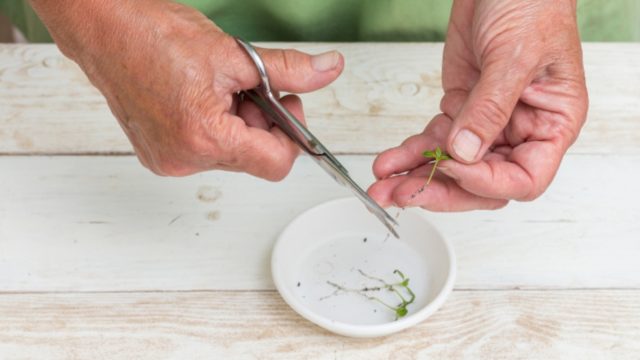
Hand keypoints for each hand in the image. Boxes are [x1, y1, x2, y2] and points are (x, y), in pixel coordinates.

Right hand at [30, 0, 343, 179]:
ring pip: (231, 155)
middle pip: (254, 159)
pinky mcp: (158, 155)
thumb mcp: (235, 53)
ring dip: (238, 124)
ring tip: (219, 88)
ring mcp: (169, 160)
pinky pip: (206, 151)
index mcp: (206, 139)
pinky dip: (215, 128)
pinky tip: (201, 99)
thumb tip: (329, 69)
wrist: (104, 29)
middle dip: (262, 123)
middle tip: (251, 87)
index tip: (286, 106)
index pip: (277, 164)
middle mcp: (185, 160)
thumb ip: (289, 70)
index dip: (291, 135)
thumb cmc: (155, 36)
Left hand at [368, 0, 587, 210]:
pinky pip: (434, 141)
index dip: (487, 183)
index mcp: (551, 125)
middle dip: (441, 191)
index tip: (455, 170)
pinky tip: (389, 162)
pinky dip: (410, 153)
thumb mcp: (514, 56)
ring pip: (452, 166)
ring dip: (415, 177)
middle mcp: (520, 131)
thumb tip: (464, 153)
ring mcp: (486, 122)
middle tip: (405, 195)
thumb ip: (490, 108)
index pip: (523, 178)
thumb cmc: (531, 5)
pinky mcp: (459, 110)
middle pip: (481, 181)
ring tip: (383, 187)